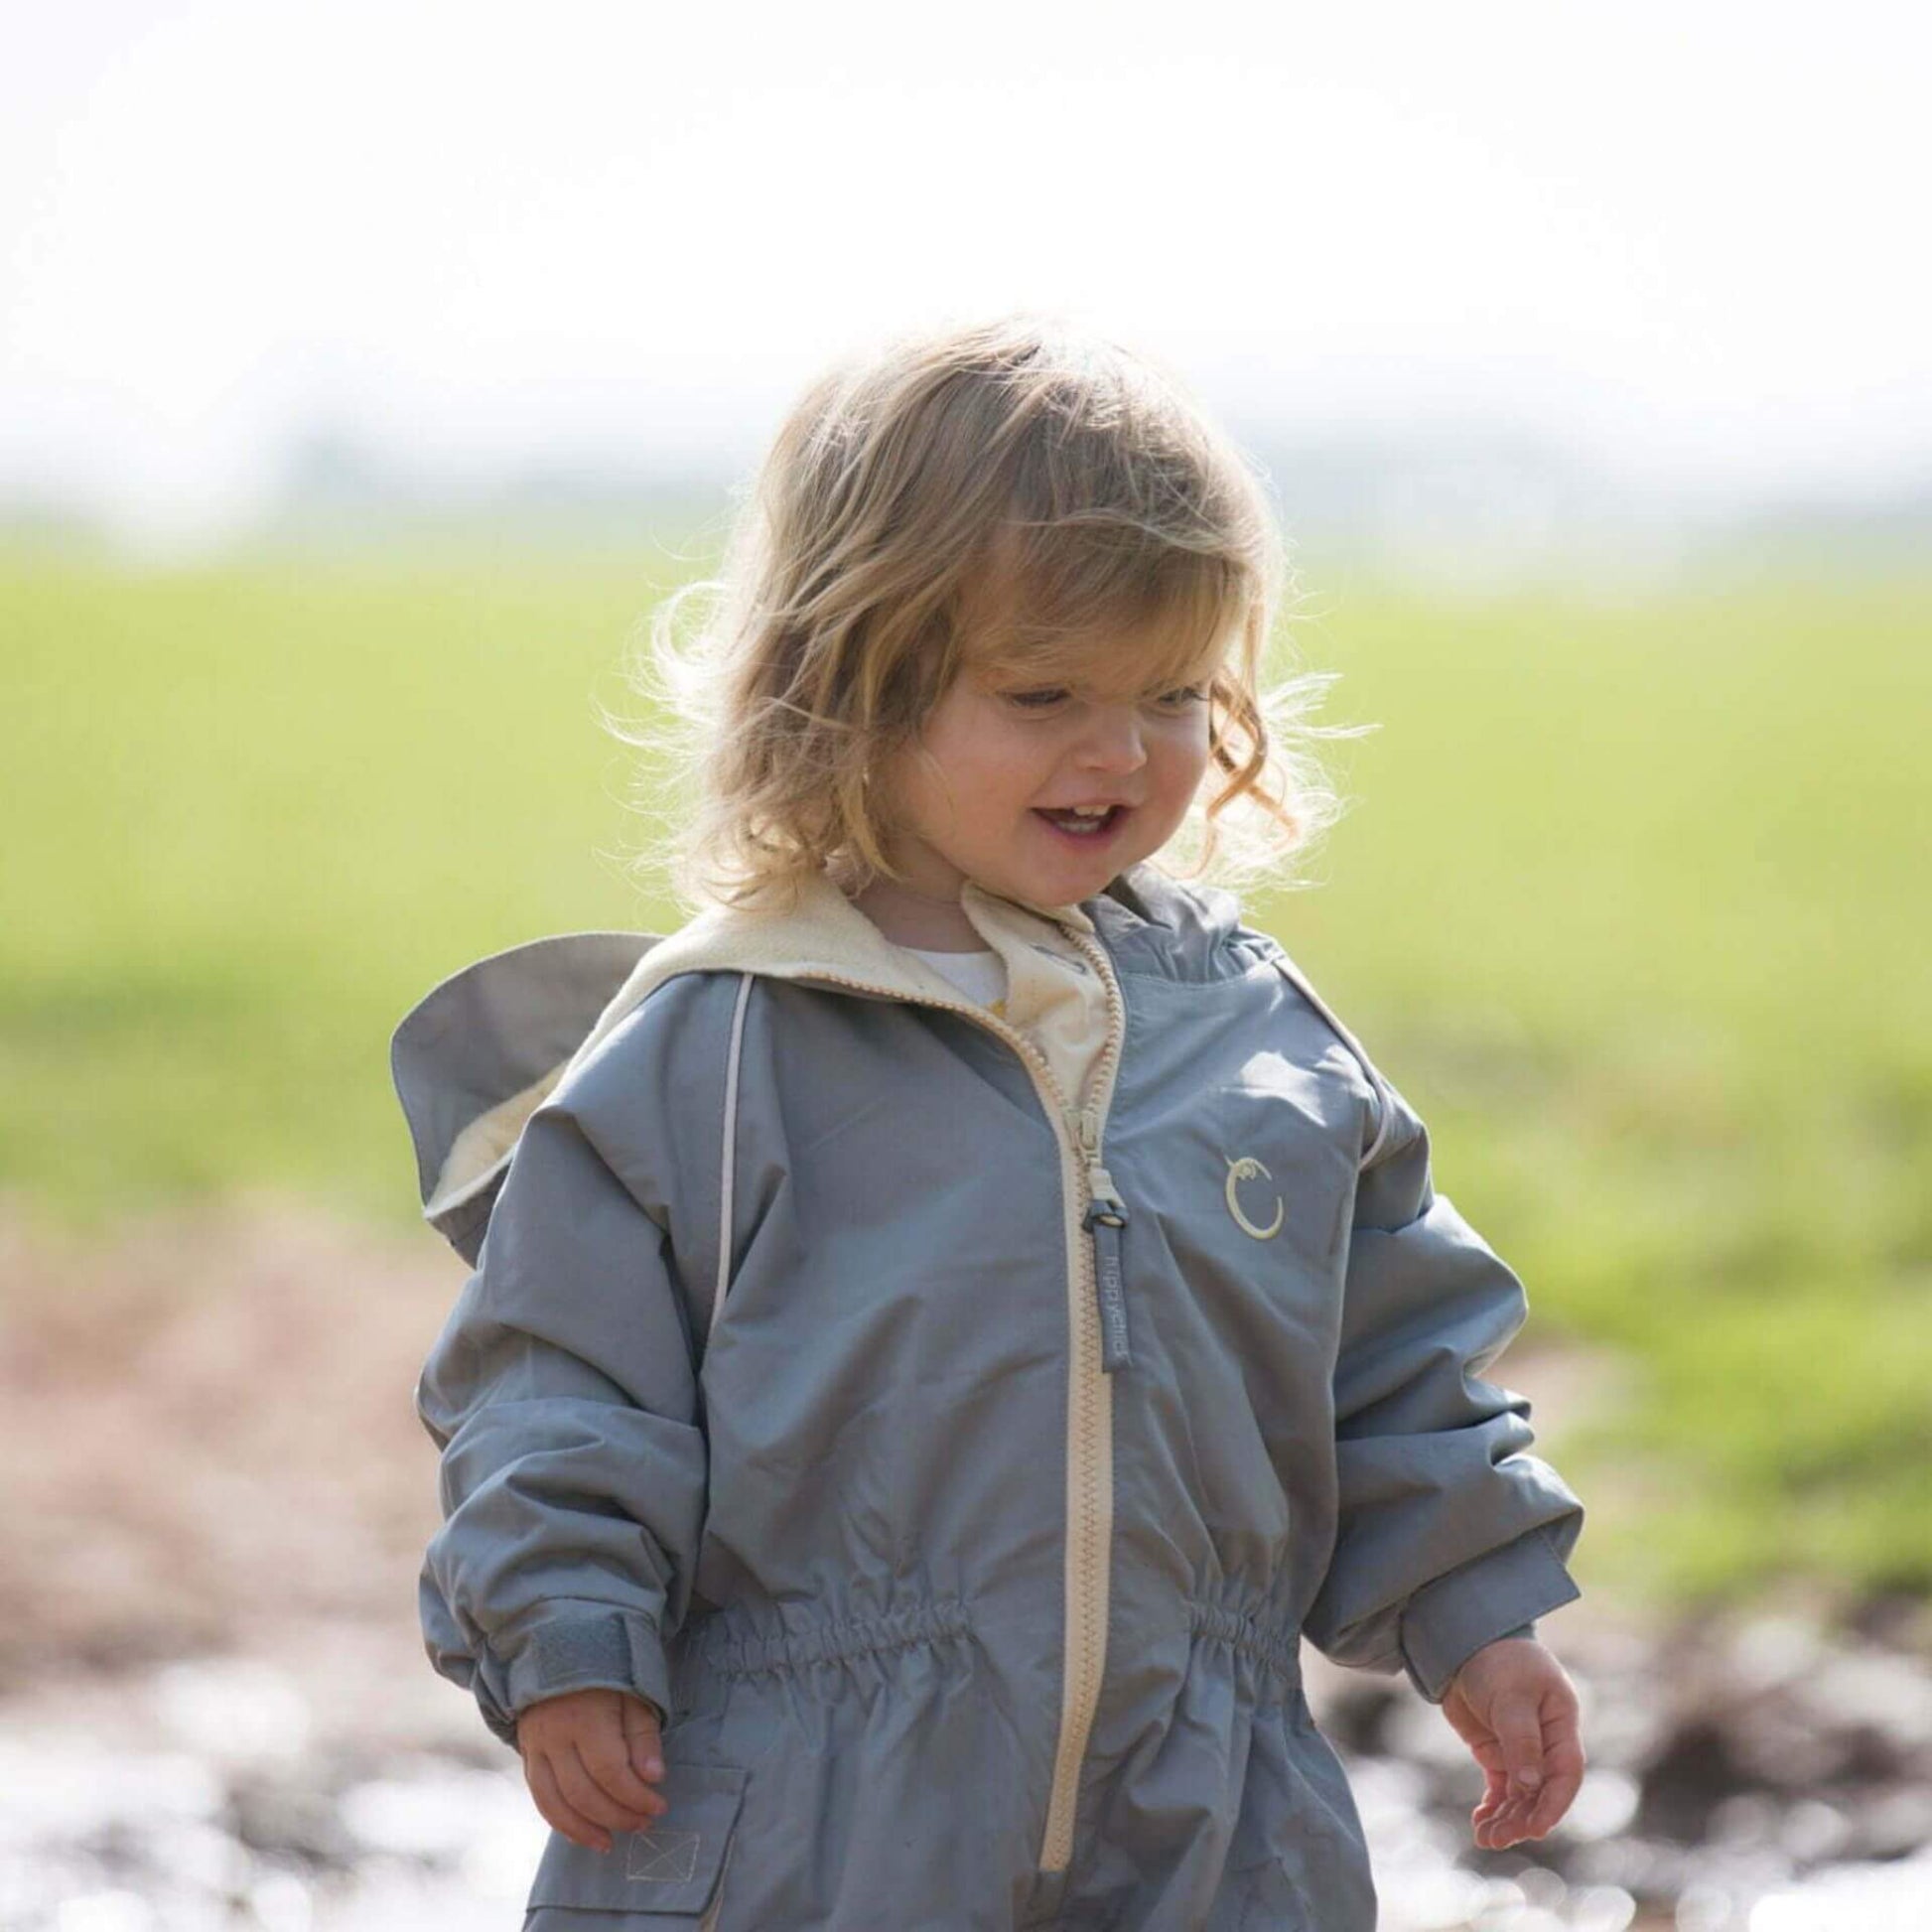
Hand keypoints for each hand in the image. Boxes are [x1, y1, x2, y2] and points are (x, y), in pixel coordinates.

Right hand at [516, 1688, 669, 1852]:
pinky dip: (560, 1821)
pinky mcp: (527, 1754)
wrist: (558, 1648)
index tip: (659, 1806)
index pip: (610, 1772)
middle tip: (643, 1824)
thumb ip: (643, 1737)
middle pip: (583, 1793)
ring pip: (555, 1803)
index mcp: (586, 1717)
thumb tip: (654, 1779)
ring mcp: (536, 1747)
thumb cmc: (606, 1673)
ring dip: (584, 1829)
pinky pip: (540, 1797)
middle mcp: (555, 1736)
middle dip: (616, 1816)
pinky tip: (582, 1833)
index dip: (635, 1796)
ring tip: (611, 1842)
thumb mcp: (634, 1694)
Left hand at [1438, 1636, 1584, 1849]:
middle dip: (1523, 1817)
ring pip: (1520, 1794)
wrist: (1464, 1641)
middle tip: (1499, 1838)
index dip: (1554, 1803)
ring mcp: (1520, 1748)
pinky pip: (1501, 1787)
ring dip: (1506, 1818)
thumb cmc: (1496, 1660)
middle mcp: (1545, 1741)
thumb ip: (1521, 1740)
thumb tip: (1530, 1785)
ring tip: (1486, 1839)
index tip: (1536, 1829)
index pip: (1566, 1773)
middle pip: (1542, 1790)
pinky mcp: (1497, 1751)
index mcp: (1560, 1723)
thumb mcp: (1510, 1696)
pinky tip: (1480, 1824)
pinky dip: (1493, 1807)